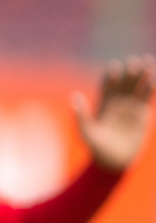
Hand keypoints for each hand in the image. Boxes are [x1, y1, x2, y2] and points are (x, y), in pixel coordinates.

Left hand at [72, 55, 154, 170]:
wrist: (113, 161)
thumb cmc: (96, 148)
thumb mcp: (86, 132)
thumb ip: (81, 115)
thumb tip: (75, 96)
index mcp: (102, 104)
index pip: (106, 85)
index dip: (110, 76)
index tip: (114, 67)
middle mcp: (117, 103)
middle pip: (124, 83)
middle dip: (129, 72)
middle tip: (134, 61)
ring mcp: (130, 107)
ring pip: (137, 87)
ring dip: (142, 75)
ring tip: (148, 61)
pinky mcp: (142, 115)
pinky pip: (148, 98)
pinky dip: (152, 88)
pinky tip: (155, 78)